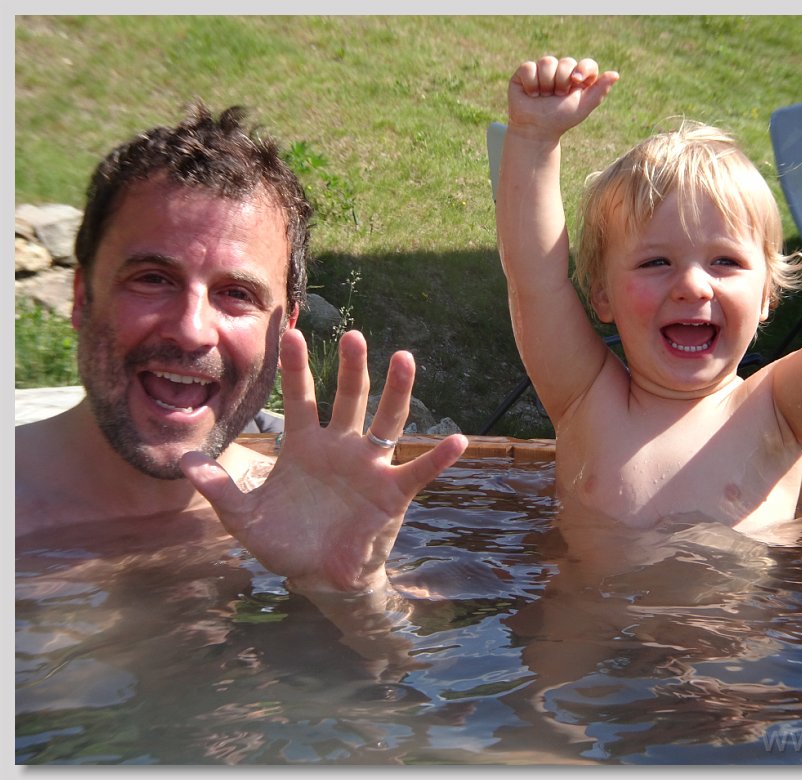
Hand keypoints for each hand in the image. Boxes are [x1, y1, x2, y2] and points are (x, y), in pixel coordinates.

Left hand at [180, 328, 467, 595]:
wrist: (320, 579)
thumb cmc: (287, 543)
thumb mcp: (246, 518)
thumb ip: (221, 490)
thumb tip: (184, 461)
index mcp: (306, 447)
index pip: (302, 398)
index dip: (296, 367)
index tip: (291, 332)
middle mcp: (342, 448)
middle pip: (349, 398)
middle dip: (352, 367)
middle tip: (352, 335)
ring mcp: (370, 467)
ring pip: (388, 420)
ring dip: (397, 391)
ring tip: (405, 358)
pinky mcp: (393, 493)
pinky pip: (418, 470)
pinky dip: (438, 457)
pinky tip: (456, 441)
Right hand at [507, 55, 619, 141]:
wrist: (536, 130)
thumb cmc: (560, 119)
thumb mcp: (582, 107)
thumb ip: (600, 90)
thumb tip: (615, 74)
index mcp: (579, 78)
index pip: (587, 64)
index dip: (583, 69)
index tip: (576, 80)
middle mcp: (562, 70)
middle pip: (566, 62)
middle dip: (561, 83)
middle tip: (556, 97)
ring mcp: (543, 69)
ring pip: (547, 62)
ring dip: (546, 84)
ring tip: (543, 97)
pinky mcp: (526, 71)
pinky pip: (529, 67)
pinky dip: (531, 84)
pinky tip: (531, 94)